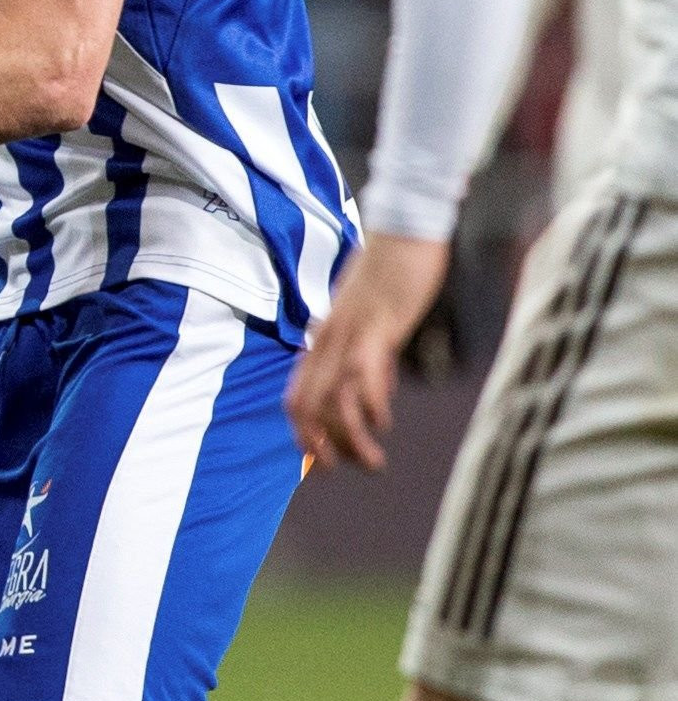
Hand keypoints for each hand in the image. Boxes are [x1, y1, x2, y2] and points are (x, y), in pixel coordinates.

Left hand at [289, 234, 451, 471]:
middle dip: (317, 446)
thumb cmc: (392, 273)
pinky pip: (361, 372)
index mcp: (322, 340)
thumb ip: (369, 359)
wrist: (405, 229)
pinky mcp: (376, 324)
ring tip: (372, 462)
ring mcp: (349, 333)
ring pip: (332, 398)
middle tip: (338, 472)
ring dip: (350, 437)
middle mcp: (326, 340)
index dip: (301, 433)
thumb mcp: (374, 323)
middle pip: (304, 405)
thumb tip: (372, 392)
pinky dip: (369, 404)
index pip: (295, 395)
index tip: (318, 463)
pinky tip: (382, 422)